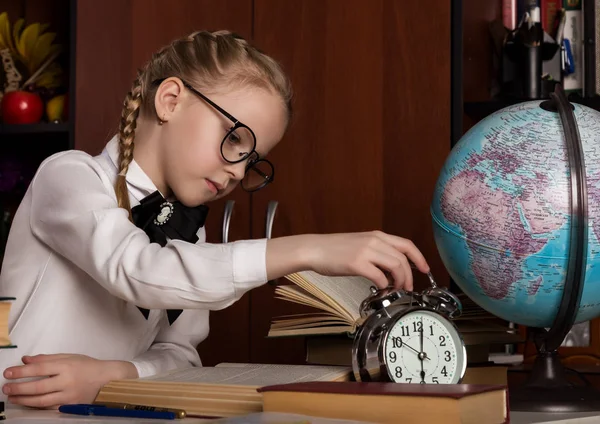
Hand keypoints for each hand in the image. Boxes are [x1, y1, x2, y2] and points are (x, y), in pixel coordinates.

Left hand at [2, 354, 137, 408]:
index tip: (8, 373)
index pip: (40, 369)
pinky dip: (36, 406)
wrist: (107, 380)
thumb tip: (26, 360)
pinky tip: (28, 404)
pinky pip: (50, 407)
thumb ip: (48, 359)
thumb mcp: (70, 357)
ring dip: (24, 400)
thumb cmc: (88, 366)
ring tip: (12, 397)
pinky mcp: (70, 406)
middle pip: (38, 386)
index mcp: (67, 366)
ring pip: (42, 400)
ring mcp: (69, 395)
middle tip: (6, 388)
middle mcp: (67, 381)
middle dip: (19, 388)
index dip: (22, 371)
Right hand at [266, 231, 429, 289]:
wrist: (315, 249)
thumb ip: (376, 252)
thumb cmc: (334, 249)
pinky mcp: (357, 263)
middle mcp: (374, 241)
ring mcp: (366, 251)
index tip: (425, 269)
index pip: (406, 244)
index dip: (419, 257)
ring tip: (396, 290)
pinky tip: (381, 290)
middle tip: (407, 287)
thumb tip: (390, 269)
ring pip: (396, 267)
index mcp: (377, 236)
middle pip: (403, 259)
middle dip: (409, 276)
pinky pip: (380, 277)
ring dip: (400, 282)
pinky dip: (384, 286)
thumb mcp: (360, 244)